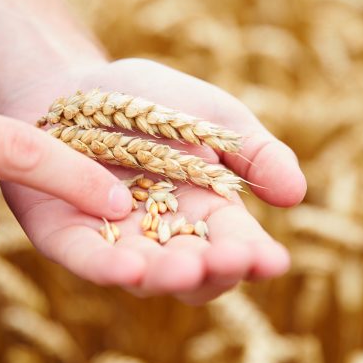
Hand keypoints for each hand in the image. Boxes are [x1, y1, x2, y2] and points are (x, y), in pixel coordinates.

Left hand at [0, 59, 305, 303]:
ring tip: (186, 267)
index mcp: (205, 210)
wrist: (75, 86)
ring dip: (166, 276)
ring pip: (145, 275)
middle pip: (194, 273)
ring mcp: (113, 240)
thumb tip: (295, 194)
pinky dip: (106, 268)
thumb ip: (254, 152)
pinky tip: (128, 269)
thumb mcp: (213, 116)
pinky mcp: (66, 235)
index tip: (274, 260)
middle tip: (231, 260)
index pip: (236, 245)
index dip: (255, 256)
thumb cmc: (150, 101)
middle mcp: (163, 236)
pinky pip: (87, 259)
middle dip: (214, 271)